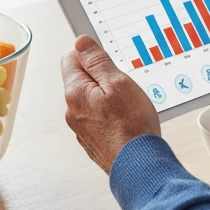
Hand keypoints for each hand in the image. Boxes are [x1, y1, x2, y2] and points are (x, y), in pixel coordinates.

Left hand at [61, 35, 161, 173]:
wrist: (139, 166)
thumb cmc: (131, 126)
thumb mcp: (118, 82)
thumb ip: (97, 61)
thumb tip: (80, 43)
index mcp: (75, 92)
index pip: (70, 58)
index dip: (90, 54)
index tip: (107, 59)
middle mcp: (72, 110)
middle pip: (81, 79)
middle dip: (101, 75)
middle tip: (122, 83)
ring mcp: (81, 127)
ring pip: (91, 99)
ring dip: (107, 95)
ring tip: (128, 104)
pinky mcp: (93, 140)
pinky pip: (97, 117)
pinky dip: (110, 113)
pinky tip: (126, 119)